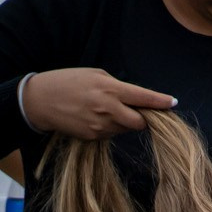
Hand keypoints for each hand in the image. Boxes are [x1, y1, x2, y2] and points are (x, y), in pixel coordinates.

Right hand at [21, 68, 174, 138]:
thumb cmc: (68, 82)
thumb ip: (118, 86)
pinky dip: (110, 127)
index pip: (143, 98)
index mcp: (110, 89)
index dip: (160, 102)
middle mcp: (108, 108)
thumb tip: (138, 99)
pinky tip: (94, 117)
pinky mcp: (93, 136)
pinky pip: (111, 134)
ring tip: (104, 109)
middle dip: (142, 117)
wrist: (39, 100)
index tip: (172, 103)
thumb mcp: (94, 75)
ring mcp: (100, 125)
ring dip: (124, 122)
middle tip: (135, 110)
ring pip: (126, 129)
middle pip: (140, 122)